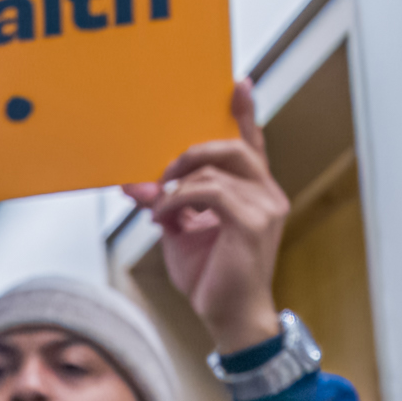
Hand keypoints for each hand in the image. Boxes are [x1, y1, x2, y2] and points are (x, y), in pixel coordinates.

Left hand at [121, 81, 286, 354]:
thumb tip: (134, 185)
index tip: (238, 83)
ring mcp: (265, 207)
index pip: (252, 144)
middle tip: (162, 173)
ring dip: (177, 185)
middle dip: (191, 152)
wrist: (229, 316)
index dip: (245, 113)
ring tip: (158, 205)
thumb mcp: (180, 231)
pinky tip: (164, 217)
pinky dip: (179, 201)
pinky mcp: (254, 223)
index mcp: (255, 191)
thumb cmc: (211, 274)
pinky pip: (210, 192)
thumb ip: (165, 203)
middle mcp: (267, 193)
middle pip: (232, 147)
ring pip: (214, 171)